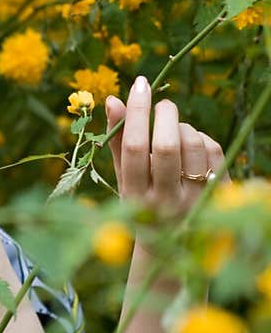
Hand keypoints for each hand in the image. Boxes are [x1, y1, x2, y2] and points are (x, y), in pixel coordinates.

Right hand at [105, 76, 228, 218]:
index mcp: (135, 197)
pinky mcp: (220, 194)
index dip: (137, 113)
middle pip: (169, 146)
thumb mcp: (123, 179)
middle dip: (166, 115)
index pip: (135, 149)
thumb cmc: (141, 204)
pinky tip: (192, 146)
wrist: (172, 248)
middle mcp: (166, 201)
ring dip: (183, 126)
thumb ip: (116, 141)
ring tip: (175, 131)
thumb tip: (111, 99)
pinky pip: (213, 149)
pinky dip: (201, 138)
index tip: (139, 84)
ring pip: (194, 144)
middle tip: (162, 104)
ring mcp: (196, 200)